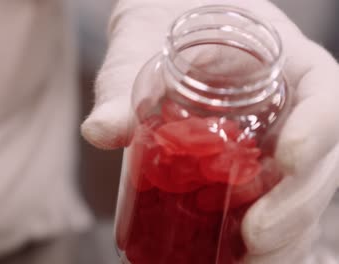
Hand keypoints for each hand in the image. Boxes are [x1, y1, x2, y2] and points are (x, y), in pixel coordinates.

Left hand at [81, 0, 338, 262]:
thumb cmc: (163, 30)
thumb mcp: (140, 50)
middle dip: (295, 209)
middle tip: (255, 239)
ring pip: (301, 199)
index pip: (324, 99)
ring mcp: (275, 148)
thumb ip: (122, 87)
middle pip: (319, 165)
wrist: (161, 34)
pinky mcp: (251, 175)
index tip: (287, 160)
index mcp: (285, 68)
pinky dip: (257, 244)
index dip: (317, 132)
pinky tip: (227, 260)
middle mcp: (291, 114)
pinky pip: (268, 209)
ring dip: (282, 240)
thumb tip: (98, 131)